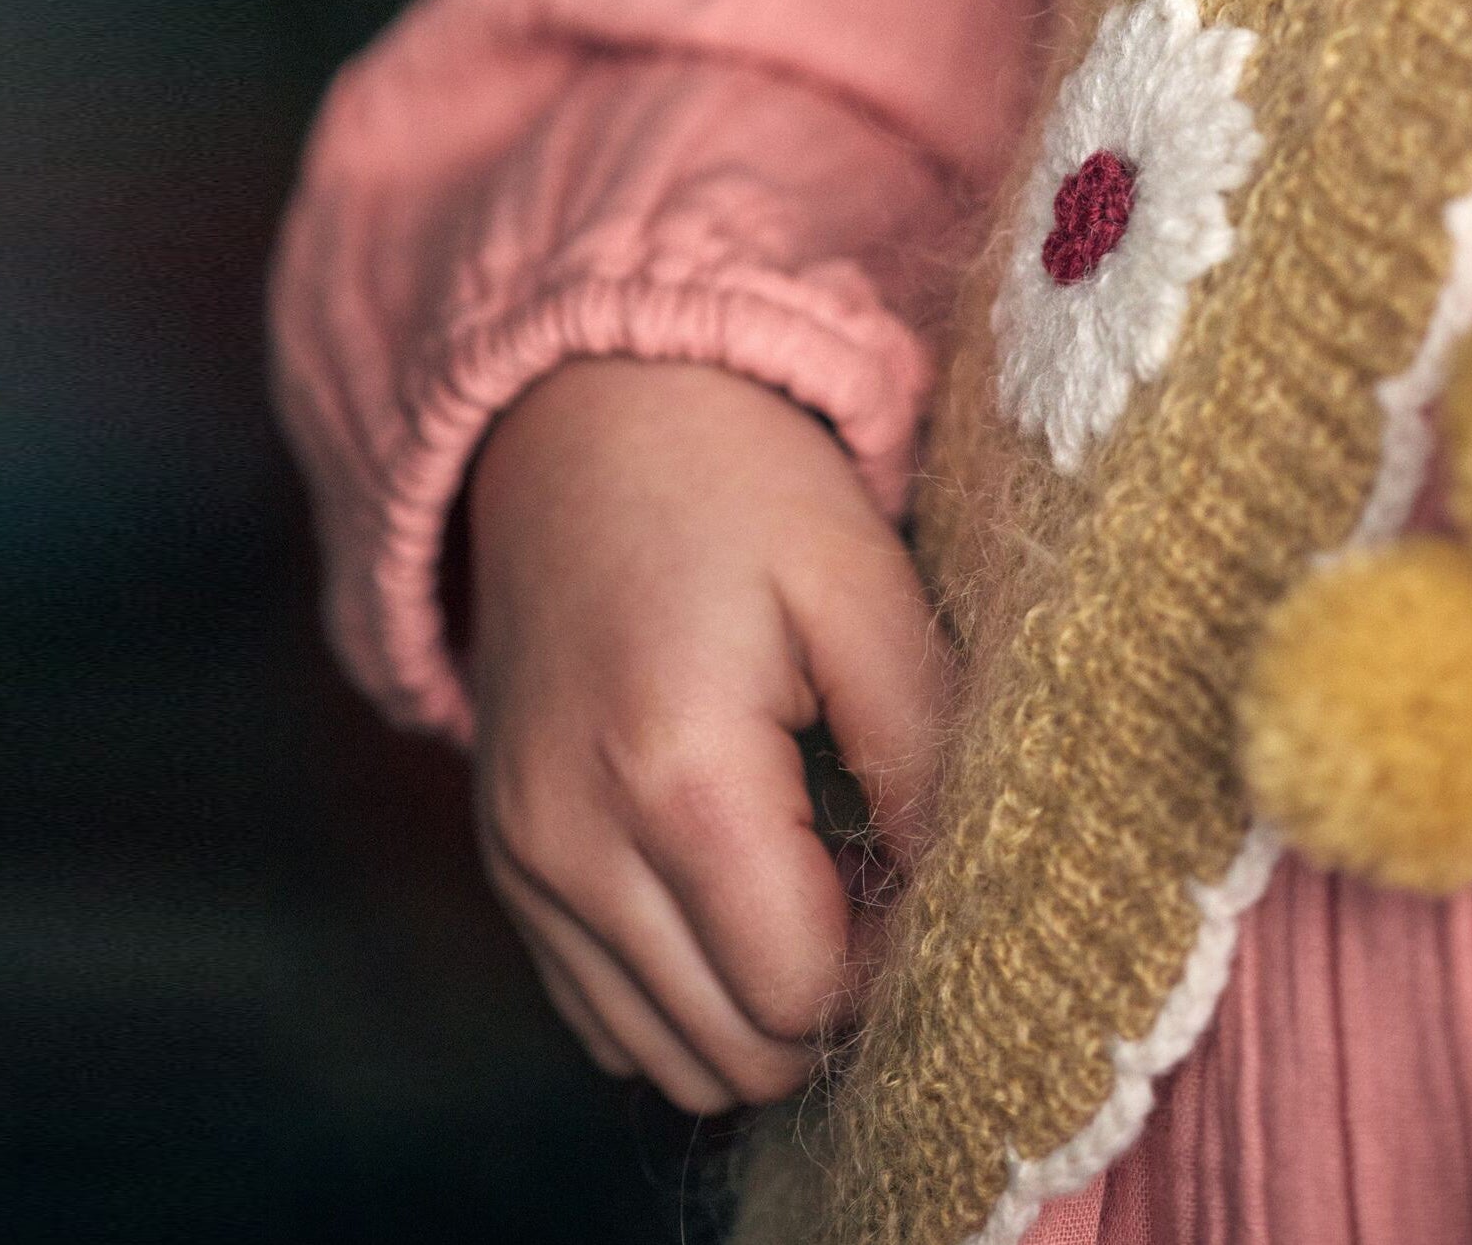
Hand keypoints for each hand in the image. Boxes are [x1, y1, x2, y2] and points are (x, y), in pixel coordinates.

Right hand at [465, 357, 948, 1114]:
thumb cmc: (736, 484)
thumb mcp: (861, 583)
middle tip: (883, 879)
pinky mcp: (504, 862)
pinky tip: (734, 883)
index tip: (930, 872)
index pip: (803, 993)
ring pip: (667, 1058)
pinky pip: (605, 1015)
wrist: (576, 412)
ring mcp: (520, 862)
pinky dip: (682, 991)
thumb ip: (926, 750)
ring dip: (758, 1005)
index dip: (894, 962)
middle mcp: (570, 843)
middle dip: (833, 998)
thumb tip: (968, 897)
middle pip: (736, 1053)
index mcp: (673, 773)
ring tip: (814, 878)